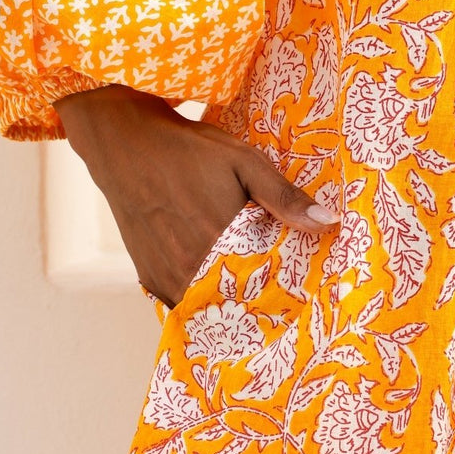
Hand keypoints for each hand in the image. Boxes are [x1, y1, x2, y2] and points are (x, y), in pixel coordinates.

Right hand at [54, 83, 341, 308]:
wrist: (125, 145)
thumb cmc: (189, 150)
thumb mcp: (244, 162)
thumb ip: (284, 198)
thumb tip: (329, 222)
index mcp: (220, 242)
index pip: (265, 287)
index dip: (284, 290)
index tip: (299, 290)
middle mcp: (190, 268)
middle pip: (237, 304)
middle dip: (258, 301)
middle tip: (277, 295)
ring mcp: (166, 278)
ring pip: (209, 308)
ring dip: (228, 303)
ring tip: (247, 289)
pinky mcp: (150, 280)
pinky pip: (183, 303)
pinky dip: (201, 298)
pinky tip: (214, 281)